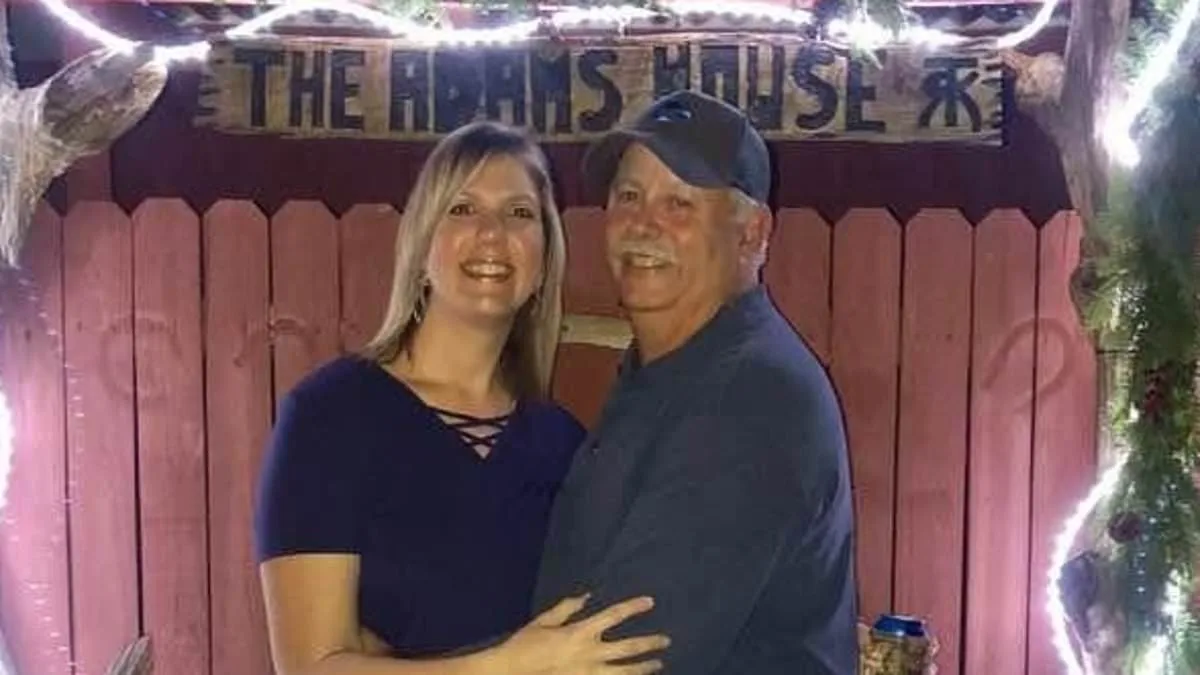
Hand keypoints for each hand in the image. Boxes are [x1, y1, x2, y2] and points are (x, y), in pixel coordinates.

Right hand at [497, 594, 669, 673]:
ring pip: (624, 672)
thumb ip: (566, 608)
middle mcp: (590, 654)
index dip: (633, 607)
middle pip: (628, 648)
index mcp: (580, 632)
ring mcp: (589, 674)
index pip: (613, 616)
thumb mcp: (543, 621)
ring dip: (643, 668)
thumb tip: (586, 597)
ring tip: (658, 665)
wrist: (512, 672)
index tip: (649, 602)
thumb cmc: (525, 645)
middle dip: (649, 644)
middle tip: (666, 641)